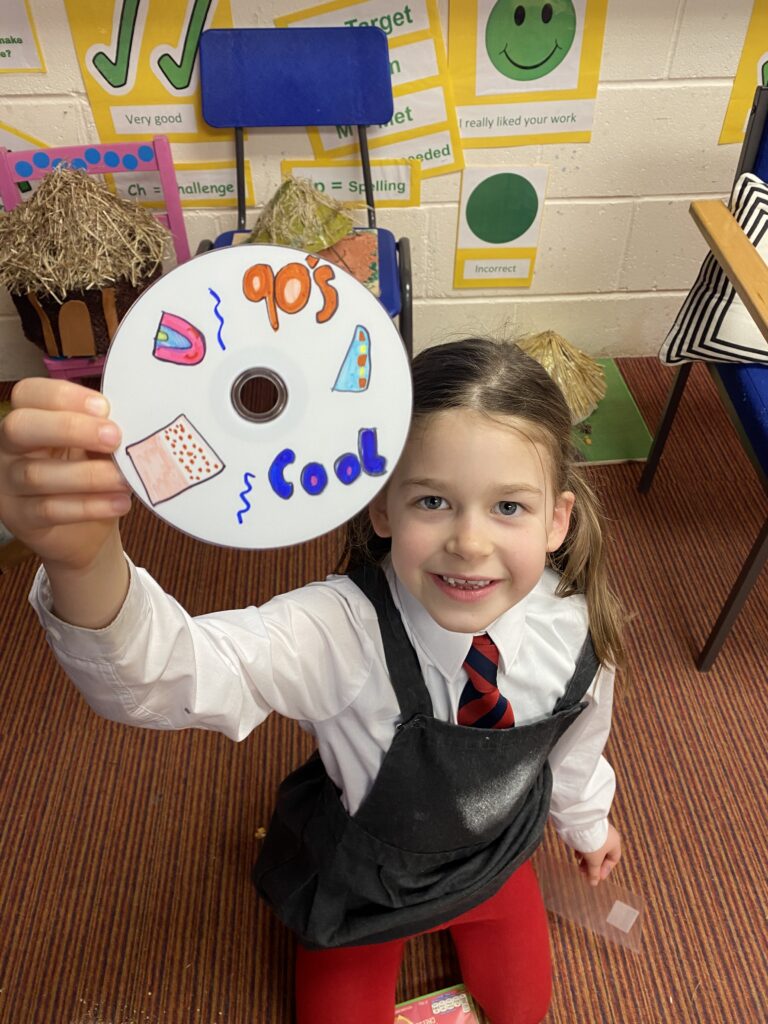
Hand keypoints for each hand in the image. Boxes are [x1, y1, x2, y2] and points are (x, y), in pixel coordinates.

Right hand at [0, 377, 131, 571]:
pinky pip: (50, 509)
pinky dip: (90, 506)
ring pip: (37, 474)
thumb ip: (103, 430)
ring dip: (90, 475)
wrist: (86, 531)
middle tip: (114, 437)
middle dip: (70, 428)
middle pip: (20, 426)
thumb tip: (131, 421)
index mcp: (28, 418)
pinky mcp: (20, 518)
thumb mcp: (95, 447)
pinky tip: (119, 502)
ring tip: (125, 478)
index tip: (105, 408)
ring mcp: (8, 484)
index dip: (65, 396)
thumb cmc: (90, 475)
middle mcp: (8, 448)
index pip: (29, 394)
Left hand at [575, 824, 621, 886]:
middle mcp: (608, 836)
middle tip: (584, 874)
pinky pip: (586, 842)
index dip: (605, 870)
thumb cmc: (593, 842)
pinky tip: (576, 855)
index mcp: (615, 843)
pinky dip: (582, 850)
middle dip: (593, 866)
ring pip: (593, 849)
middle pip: (602, 855)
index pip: (613, 859)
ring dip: (586, 860)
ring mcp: (597, 831)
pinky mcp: (587, 828)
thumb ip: (594, 873)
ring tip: (579, 867)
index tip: (597, 878)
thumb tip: (593, 883)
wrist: (581, 823)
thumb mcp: (594, 860)